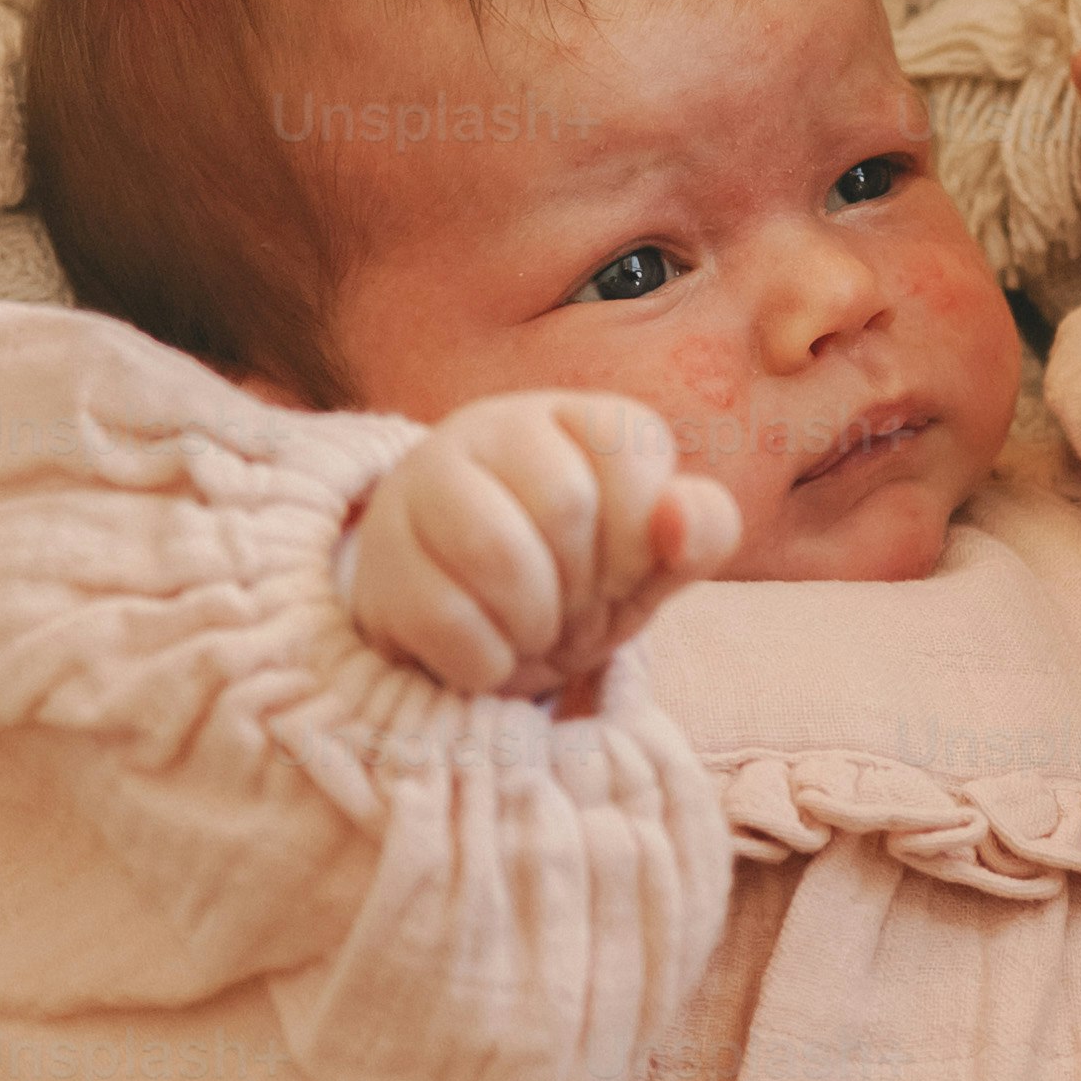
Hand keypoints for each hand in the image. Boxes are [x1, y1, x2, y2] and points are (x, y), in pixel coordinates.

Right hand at [338, 386, 746, 703]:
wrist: (463, 626)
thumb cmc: (572, 582)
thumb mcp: (651, 564)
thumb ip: (700, 533)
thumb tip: (678, 517)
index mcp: (576, 416)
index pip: (632, 451)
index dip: (638, 540)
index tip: (619, 574)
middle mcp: (494, 425)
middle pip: (564, 504)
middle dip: (584, 589)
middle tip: (569, 612)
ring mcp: (423, 481)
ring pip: (496, 552)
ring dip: (534, 625)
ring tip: (531, 633)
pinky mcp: (380, 554)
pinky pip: (446, 618)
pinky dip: (486, 663)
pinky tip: (486, 656)